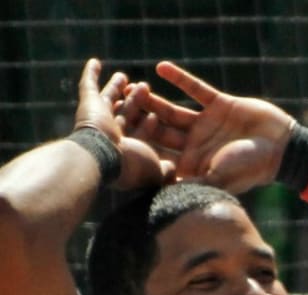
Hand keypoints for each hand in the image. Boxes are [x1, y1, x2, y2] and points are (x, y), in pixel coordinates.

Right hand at [73, 59, 171, 190]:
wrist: (103, 158)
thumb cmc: (134, 166)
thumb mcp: (158, 170)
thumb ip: (168, 170)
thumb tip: (174, 173)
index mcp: (129, 150)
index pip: (142, 133)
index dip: (149, 125)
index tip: (154, 117)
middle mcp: (113, 135)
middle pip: (128, 113)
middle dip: (136, 102)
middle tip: (144, 88)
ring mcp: (100, 119)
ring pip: (110, 99)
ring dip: (117, 88)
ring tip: (124, 77)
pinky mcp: (89, 104)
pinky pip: (88, 86)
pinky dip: (91, 74)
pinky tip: (95, 62)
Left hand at [127, 61, 294, 193]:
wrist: (283, 149)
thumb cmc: (252, 168)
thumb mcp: (219, 178)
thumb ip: (193, 183)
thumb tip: (164, 195)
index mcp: (193, 163)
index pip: (161, 154)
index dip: (141, 147)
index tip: (117, 140)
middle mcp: (196, 143)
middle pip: (160, 130)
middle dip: (139, 121)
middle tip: (115, 109)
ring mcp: (206, 123)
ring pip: (172, 109)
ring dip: (153, 99)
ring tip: (133, 87)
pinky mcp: (219, 105)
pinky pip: (195, 89)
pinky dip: (179, 78)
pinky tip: (160, 67)